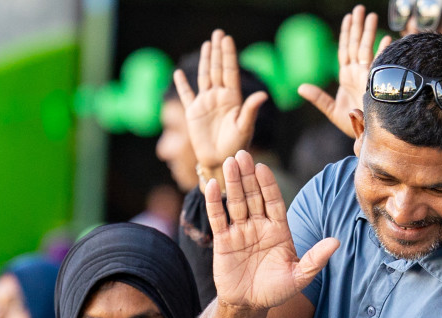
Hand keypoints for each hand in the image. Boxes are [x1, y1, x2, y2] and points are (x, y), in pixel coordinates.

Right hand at [173, 29, 268, 179]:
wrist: (220, 161)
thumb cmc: (236, 146)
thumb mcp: (245, 127)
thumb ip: (250, 110)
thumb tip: (262, 95)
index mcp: (233, 98)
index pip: (230, 71)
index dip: (228, 55)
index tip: (227, 39)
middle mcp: (219, 97)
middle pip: (217, 69)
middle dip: (218, 51)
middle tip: (218, 33)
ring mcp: (206, 103)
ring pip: (204, 77)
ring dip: (205, 61)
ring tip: (207, 45)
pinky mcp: (193, 113)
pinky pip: (186, 95)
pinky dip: (181, 85)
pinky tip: (179, 73)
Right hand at [207, 150, 338, 310]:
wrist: (248, 306)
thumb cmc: (276, 291)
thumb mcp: (299, 278)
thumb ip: (315, 259)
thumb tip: (336, 242)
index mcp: (278, 230)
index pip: (273, 201)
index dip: (268, 185)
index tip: (263, 168)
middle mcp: (259, 226)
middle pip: (253, 196)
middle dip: (248, 176)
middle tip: (242, 155)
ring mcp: (240, 232)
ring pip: (236, 202)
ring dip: (233, 182)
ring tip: (228, 162)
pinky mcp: (223, 241)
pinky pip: (218, 218)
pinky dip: (214, 202)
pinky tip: (212, 185)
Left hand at [297, 5, 385, 138]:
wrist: (366, 137)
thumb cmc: (351, 124)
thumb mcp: (331, 111)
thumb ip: (318, 98)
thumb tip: (300, 87)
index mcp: (347, 76)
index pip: (345, 50)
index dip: (346, 34)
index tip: (348, 18)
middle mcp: (358, 73)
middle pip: (356, 45)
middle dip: (358, 27)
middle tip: (359, 8)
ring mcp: (368, 76)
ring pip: (367, 50)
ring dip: (369, 33)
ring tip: (371, 16)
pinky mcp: (377, 84)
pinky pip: (380, 65)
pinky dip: (383, 52)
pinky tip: (386, 39)